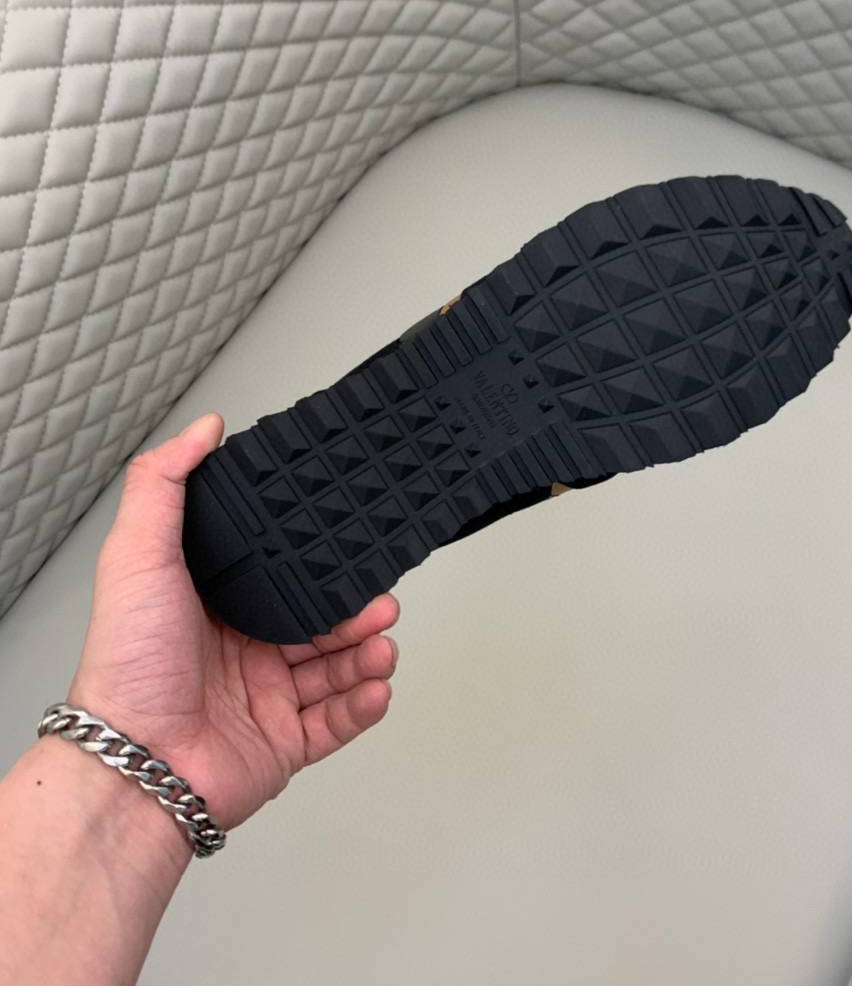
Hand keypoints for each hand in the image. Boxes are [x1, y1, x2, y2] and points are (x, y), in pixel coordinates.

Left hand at [69, 414, 399, 831]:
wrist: (136, 764)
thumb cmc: (129, 665)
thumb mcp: (137, 554)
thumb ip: (163, 484)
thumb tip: (203, 428)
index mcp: (216, 608)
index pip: (283, 578)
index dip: (321, 565)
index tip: (353, 550)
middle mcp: (244, 653)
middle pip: (322, 624)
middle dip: (359, 613)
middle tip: (381, 603)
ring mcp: (267, 700)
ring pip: (337, 670)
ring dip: (368, 656)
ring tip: (382, 646)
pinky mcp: (284, 745)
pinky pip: (337, 723)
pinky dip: (364, 705)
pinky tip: (375, 686)